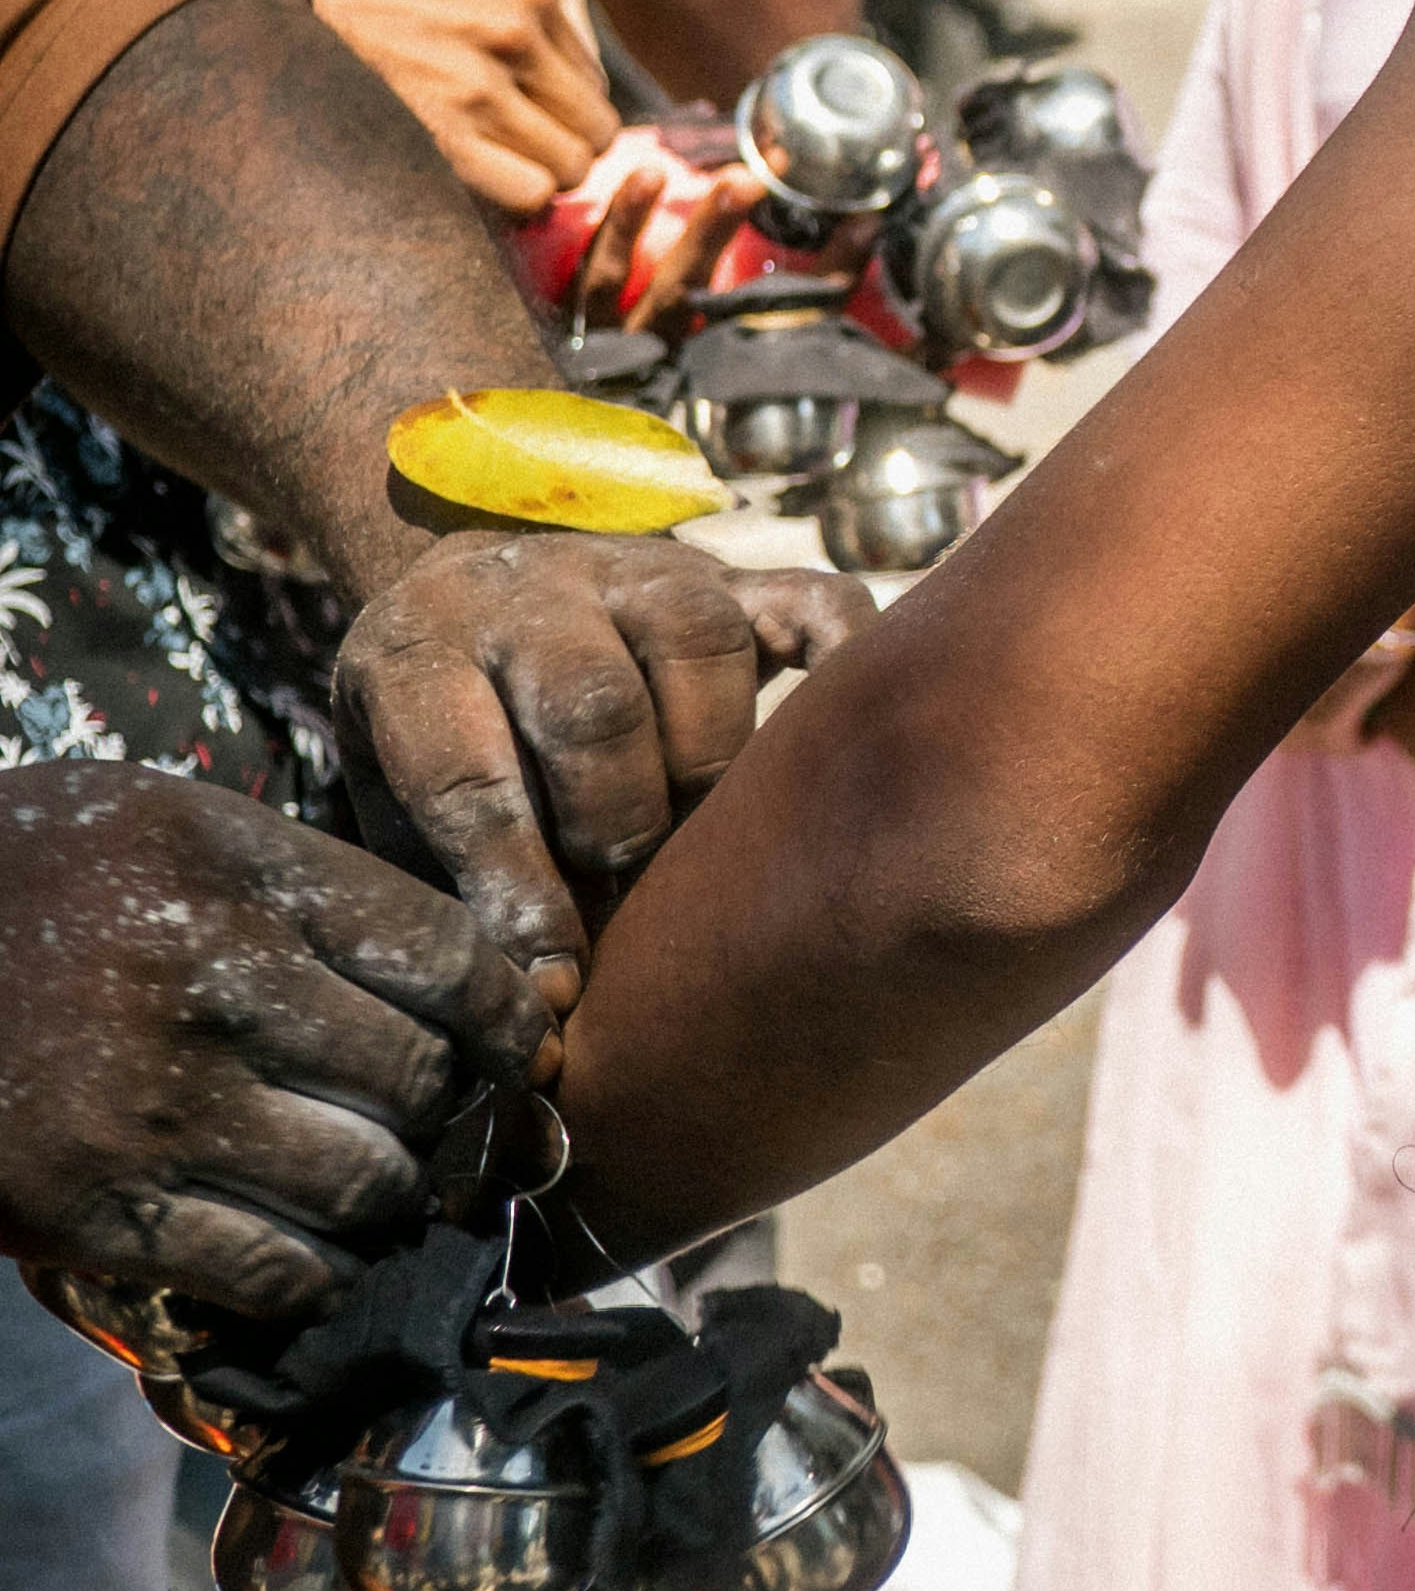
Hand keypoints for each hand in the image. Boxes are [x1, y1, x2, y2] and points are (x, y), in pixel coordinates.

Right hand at [0, 764, 546, 1314]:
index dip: (511, 1017)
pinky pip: (271, 1268)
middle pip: (422, 1079)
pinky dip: (316, 1272)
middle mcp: (218, 988)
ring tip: (385, 1185)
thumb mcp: (182, 828)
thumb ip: (313, 886)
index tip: (521, 1045)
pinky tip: (312, 1248)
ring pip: (368, 1183)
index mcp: (251, 878)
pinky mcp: (94, 1210)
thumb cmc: (37, 874)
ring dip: (395, 1198)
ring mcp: (157, 1108)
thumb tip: (466, 967)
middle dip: (459, 1115)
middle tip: (461, 1130)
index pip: (452, 958)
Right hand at [249, 0, 616, 216]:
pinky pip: (529, 196)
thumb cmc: (332, 3)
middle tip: (494, 166)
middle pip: (594, 133)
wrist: (235, 3)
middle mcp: (515, 30)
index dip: (556, 120)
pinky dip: (504, 208)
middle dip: (554, 156)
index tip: (511, 134)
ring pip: (569, 170)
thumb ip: (499, 23)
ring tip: (470, 178)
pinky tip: (455, 194)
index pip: (591, 87)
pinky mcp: (445, 134)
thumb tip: (555, 90)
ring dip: (530, 185)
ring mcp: (482, 81)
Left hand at [333, 533, 874, 1009]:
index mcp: (415, 658)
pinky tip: (830, 736)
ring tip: (702, 828)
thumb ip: (447, 892)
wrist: (471, 589)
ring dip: (708, 758)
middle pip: (593, 707)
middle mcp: (528, 596)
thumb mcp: (396, 807)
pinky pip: (817, 604)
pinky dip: (842, 666)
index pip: (469, 783)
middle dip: (618, 823)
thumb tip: (522, 1017)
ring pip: (701, 644)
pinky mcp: (736, 573)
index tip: (556, 984)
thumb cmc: (440, 740)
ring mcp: (641, 572)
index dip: (519, 895)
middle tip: (629, 889)